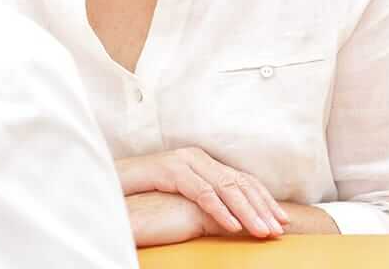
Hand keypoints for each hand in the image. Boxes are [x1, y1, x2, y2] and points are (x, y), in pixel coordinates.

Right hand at [115, 147, 288, 238]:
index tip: (282, 220)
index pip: (241, 179)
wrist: (106, 184)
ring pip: (224, 187)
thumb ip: (204, 201)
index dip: (264, 199)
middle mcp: (195, 157)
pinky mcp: (168, 169)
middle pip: (238, 182)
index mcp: (201, 162)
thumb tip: (233, 221)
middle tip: (278, 230)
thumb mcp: (180, 198)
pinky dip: (220, 210)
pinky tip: (233, 226)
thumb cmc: (142, 196)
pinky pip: (201, 192)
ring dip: (247, 211)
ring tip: (261, 231)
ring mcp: (182, 161)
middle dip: (261, 207)